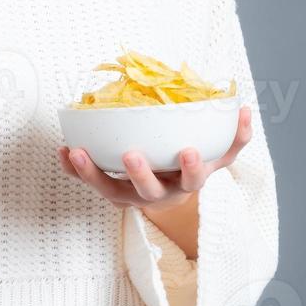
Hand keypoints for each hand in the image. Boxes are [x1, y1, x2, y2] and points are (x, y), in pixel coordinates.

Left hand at [57, 105, 252, 208]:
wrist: (171, 193)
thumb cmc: (191, 165)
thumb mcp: (219, 156)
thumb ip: (235, 137)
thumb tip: (243, 109)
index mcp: (186, 184)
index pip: (193, 181)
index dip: (192, 169)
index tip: (189, 152)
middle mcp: (159, 195)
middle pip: (148, 192)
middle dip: (140, 175)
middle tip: (131, 155)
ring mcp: (131, 196)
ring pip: (110, 191)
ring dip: (92, 173)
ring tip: (76, 152)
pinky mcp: (110, 192)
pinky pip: (90, 182)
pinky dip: (74, 170)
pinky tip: (62, 151)